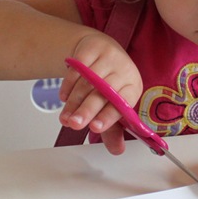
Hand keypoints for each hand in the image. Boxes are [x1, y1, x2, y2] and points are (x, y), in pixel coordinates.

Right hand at [58, 34, 142, 154]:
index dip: (109, 116)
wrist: (100, 51)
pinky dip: (68, 84)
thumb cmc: (108, 83)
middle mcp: (123, 70)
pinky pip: (76, 68)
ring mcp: (107, 57)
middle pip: (104, 92)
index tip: (95, 128)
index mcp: (133, 86)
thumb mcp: (112, 105)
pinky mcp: (91, 48)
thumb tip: (116, 150)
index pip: (123, 102)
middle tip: (75, 124)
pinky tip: (64, 98)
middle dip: (87, 110)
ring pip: (87, 82)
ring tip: (66, 118)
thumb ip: (113, 129)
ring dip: (74, 102)